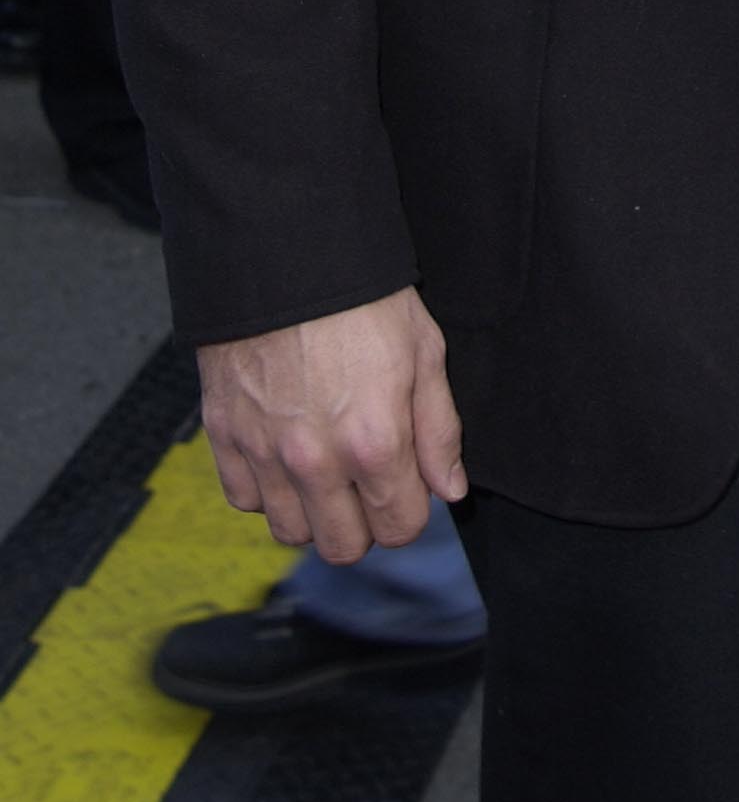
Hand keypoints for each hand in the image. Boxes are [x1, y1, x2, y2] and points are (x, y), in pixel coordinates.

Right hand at [196, 286, 465, 562]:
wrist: (286, 255)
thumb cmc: (362, 298)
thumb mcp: (424, 351)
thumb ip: (439, 430)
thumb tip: (450, 489)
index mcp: (375, 444)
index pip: (400, 528)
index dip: (411, 510)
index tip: (408, 484)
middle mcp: (316, 461)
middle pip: (343, 546)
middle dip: (364, 523)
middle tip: (368, 482)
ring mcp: (265, 453)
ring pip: (291, 532)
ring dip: (313, 512)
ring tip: (326, 469)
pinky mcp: (226, 437)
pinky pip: (244, 499)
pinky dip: (266, 488)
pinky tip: (285, 453)